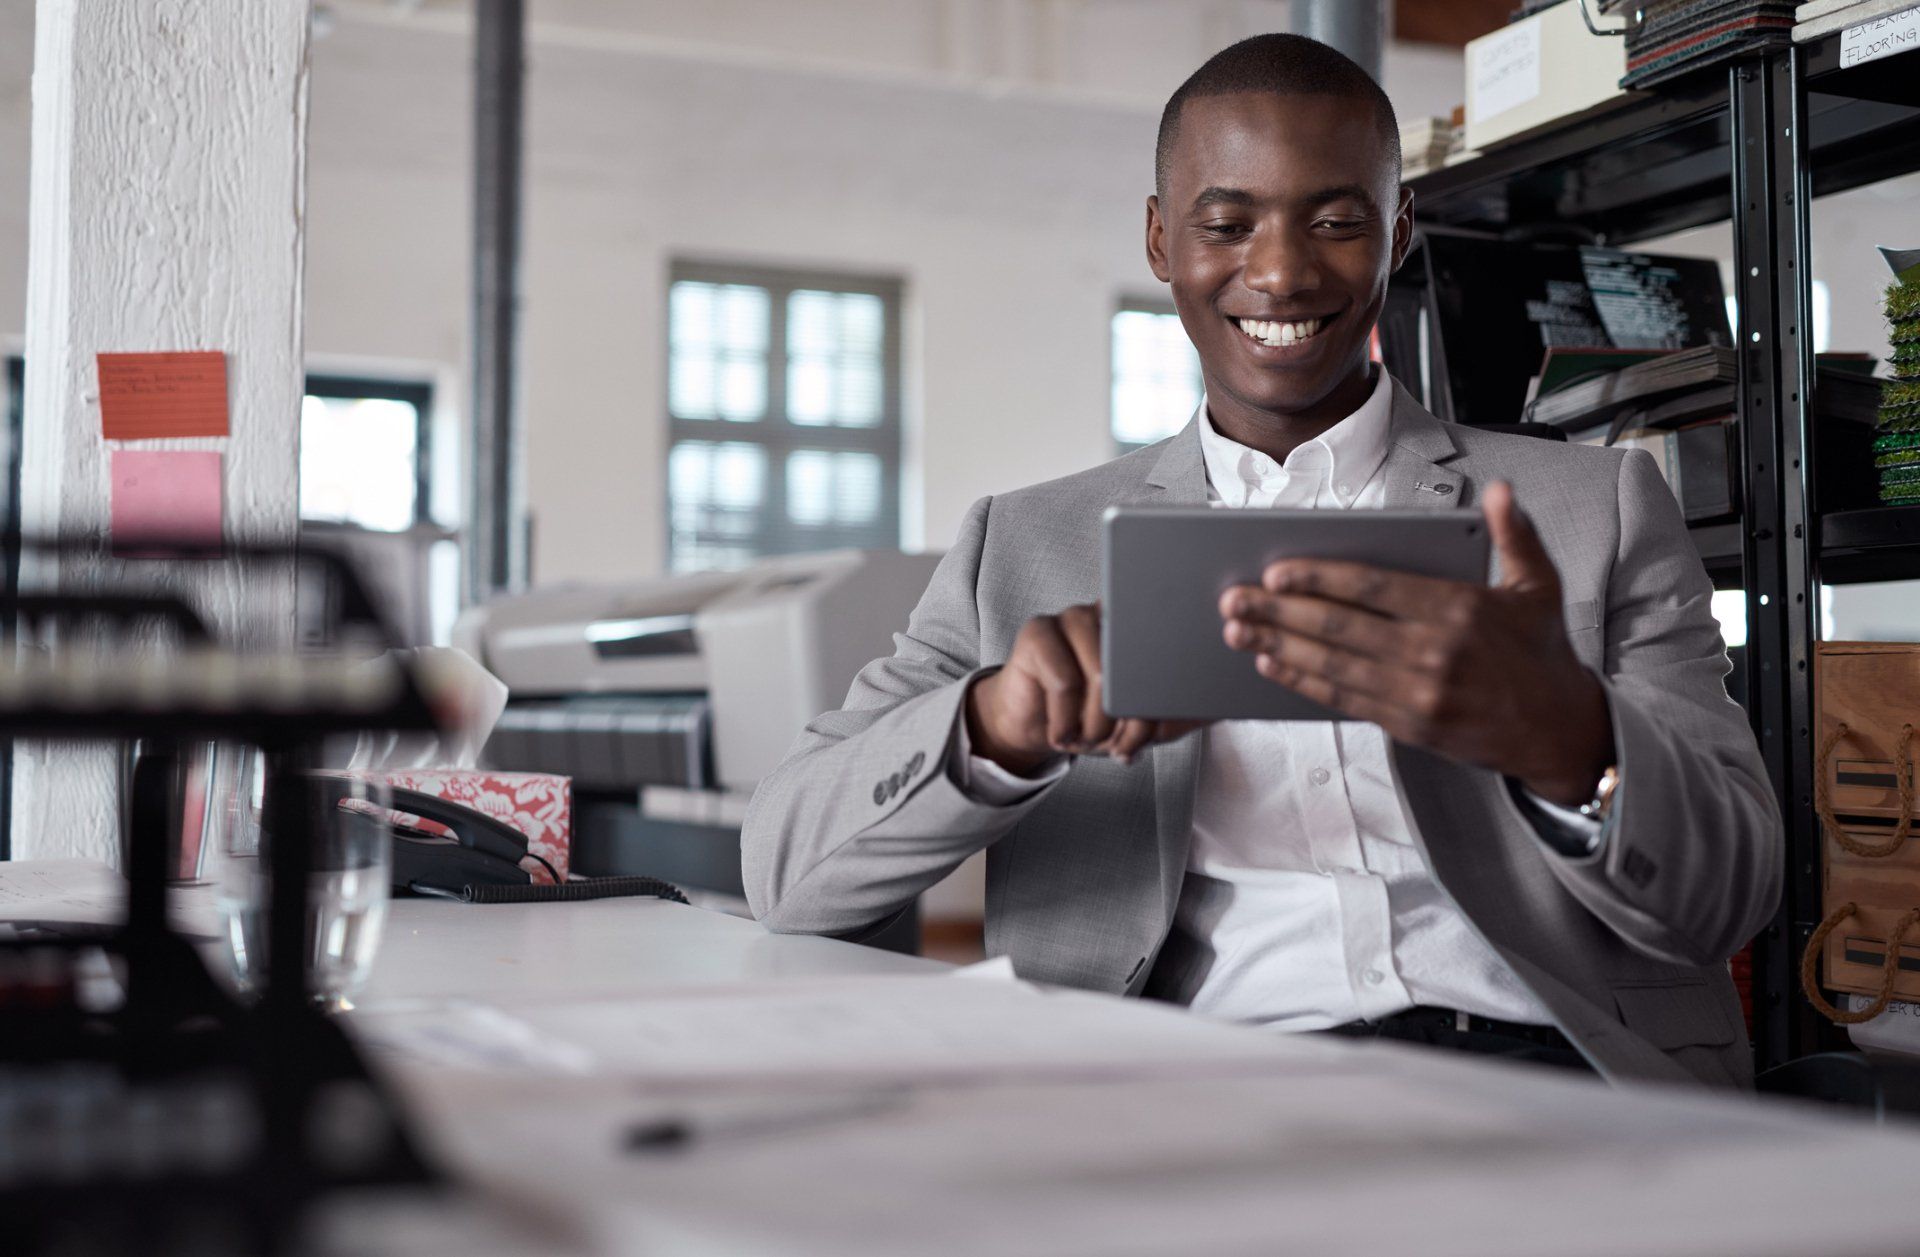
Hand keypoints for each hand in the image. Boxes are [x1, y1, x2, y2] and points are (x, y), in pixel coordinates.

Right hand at [967, 603, 1204, 774]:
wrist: (1036, 728)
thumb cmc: (1092, 717)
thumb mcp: (1148, 723)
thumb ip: (1185, 711)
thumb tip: (1227, 707)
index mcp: (1142, 627)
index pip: (1171, 655)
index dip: (1161, 704)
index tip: (1146, 736)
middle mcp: (1111, 613)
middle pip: (1138, 670)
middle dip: (1131, 723)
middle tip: (1119, 746)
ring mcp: (1074, 617)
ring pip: (1102, 676)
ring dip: (1096, 725)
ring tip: (1087, 737)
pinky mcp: (1039, 632)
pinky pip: (1064, 684)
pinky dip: (1066, 721)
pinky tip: (1062, 731)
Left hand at [1218, 482, 1612, 806]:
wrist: (1560, 731)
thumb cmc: (1541, 650)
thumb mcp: (1539, 585)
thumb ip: (1514, 534)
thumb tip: (1499, 491)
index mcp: (1460, 609)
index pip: (1374, 587)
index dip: (1319, 578)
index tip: (1275, 571)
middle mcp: (1435, 652)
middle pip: (1340, 627)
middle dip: (1278, 612)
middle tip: (1232, 598)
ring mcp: (1419, 693)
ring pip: (1333, 665)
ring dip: (1278, 646)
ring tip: (1236, 629)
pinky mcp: (1410, 725)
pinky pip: (1344, 699)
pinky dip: (1302, 682)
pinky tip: (1270, 664)